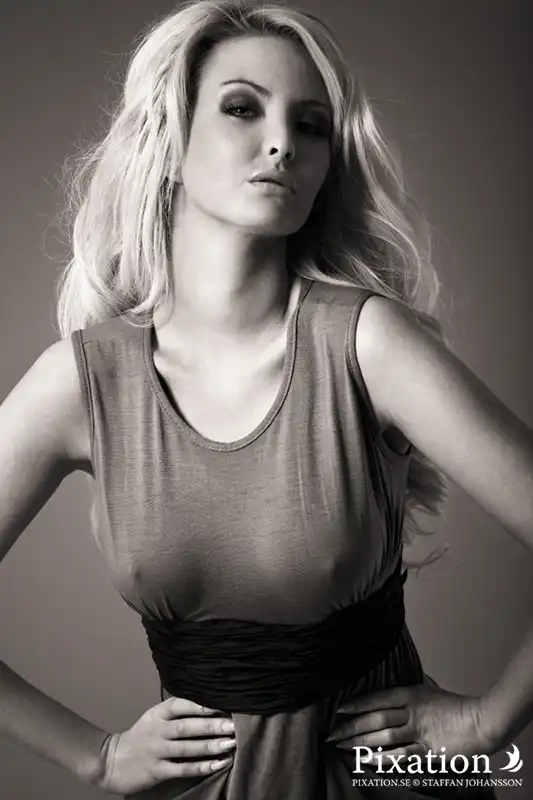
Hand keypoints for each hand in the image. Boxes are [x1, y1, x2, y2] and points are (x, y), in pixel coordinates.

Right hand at [95, 696, 235, 794]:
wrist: (111, 761)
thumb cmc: (141, 737)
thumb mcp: (154, 718)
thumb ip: (175, 712)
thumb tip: (209, 706)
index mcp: (157, 714)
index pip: (179, 704)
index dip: (199, 704)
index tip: (220, 704)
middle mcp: (157, 730)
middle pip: (186, 726)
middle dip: (211, 726)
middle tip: (233, 725)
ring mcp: (156, 751)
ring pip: (186, 748)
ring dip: (210, 746)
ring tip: (230, 743)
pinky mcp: (157, 771)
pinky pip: (182, 769)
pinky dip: (201, 767)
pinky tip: (217, 764)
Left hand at [327, 684, 495, 766]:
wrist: (482, 721)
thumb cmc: (457, 706)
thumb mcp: (431, 690)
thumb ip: (412, 690)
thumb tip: (397, 688)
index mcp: (411, 693)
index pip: (377, 697)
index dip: (357, 704)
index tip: (339, 709)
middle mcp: (412, 710)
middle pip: (375, 717)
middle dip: (351, 726)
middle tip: (332, 732)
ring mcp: (419, 730)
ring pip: (383, 736)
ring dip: (360, 742)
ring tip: (342, 746)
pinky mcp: (427, 749)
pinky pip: (400, 755)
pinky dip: (381, 758)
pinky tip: (366, 760)